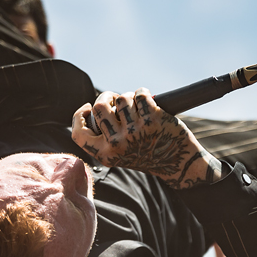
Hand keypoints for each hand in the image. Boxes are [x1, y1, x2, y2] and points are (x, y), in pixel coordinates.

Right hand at [71, 88, 222, 188]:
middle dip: (107, 96)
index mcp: (105, 154)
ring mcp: (134, 131)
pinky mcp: (152, 119)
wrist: (178, 164)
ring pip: (122, 98)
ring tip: (136, 104)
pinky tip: (147, 99)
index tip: (87, 108)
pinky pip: (140, 94)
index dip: (79, 116)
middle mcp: (117, 144)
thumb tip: (93, 108)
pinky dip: (143, 93)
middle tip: (115, 98)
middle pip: (100, 107)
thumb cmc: (147, 154)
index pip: (78, 134)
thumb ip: (104, 138)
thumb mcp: (120, 155)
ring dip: (129, 96)